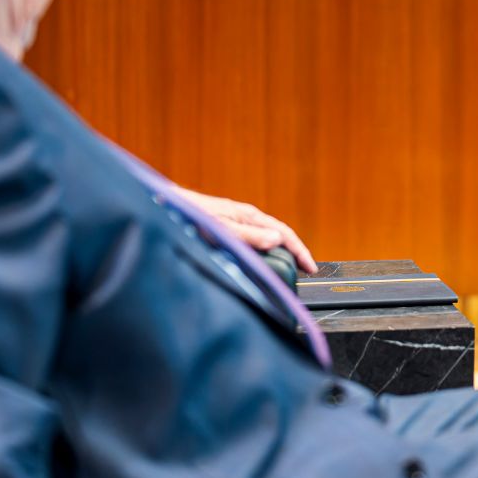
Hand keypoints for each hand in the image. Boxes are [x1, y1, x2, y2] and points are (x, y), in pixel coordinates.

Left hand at [175, 189, 316, 273]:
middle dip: (294, 251)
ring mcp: (236, 222)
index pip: (284, 232)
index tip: (310, 267)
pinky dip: (264, 251)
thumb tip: (277, 240)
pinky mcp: (227, 228)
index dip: (300, 250)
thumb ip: (248, 235)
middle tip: (304, 270)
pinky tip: (261, 260)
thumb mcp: (221, 228)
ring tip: (288, 267)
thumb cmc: (190, 215)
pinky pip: (253, 240)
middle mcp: (246, 217)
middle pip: (278, 234)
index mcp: (249, 215)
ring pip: (266, 238)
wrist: (166, 207)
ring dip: (280, 252)